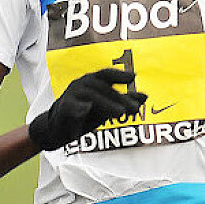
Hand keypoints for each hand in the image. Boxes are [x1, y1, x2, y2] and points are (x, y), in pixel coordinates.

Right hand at [28, 69, 146, 150]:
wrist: (59, 129)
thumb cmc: (85, 114)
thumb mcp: (106, 108)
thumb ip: (123, 101)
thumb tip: (145, 97)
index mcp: (93, 81)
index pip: (106, 74)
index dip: (119, 74)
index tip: (133, 77)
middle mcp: (82, 84)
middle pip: (103, 88)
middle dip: (120, 99)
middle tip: (134, 109)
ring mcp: (72, 95)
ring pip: (91, 97)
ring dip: (107, 104)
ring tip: (121, 113)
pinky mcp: (63, 108)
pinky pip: (71, 106)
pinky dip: (79, 107)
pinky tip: (87, 109)